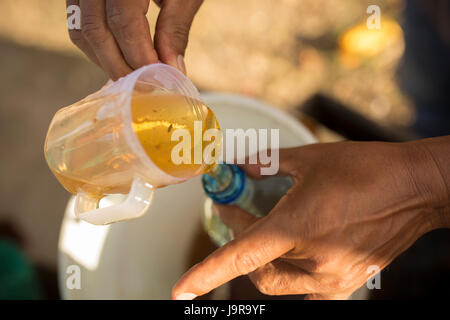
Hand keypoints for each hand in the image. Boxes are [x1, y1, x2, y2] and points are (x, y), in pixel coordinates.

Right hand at [66, 0, 202, 78]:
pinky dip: (98, 45)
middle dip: (119, 65)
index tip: (157, 80)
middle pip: (95, 29)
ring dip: (105, 59)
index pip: (124, 22)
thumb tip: (172, 70)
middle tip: (143, 87)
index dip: (139, 56)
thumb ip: (175, 28)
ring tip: (132, 76)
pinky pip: (79, 21)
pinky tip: (119, 57)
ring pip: (81, 29)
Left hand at [173, 138, 449, 299]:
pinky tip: (292, 243)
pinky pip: (302, 283)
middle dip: (238, 240)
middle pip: (256, 265)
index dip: (205, 275)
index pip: (240, 257)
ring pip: (277, 277)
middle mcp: (313, 261)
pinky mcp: (345, 283)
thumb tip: (241, 165)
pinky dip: (287, 265)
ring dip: (263, 254)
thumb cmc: (366, 169)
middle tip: (233, 209)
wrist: (417, 189)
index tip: (180, 291)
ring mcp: (331, 278)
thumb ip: (267, 163)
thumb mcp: (310, 159)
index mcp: (298, 227)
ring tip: (263, 223)